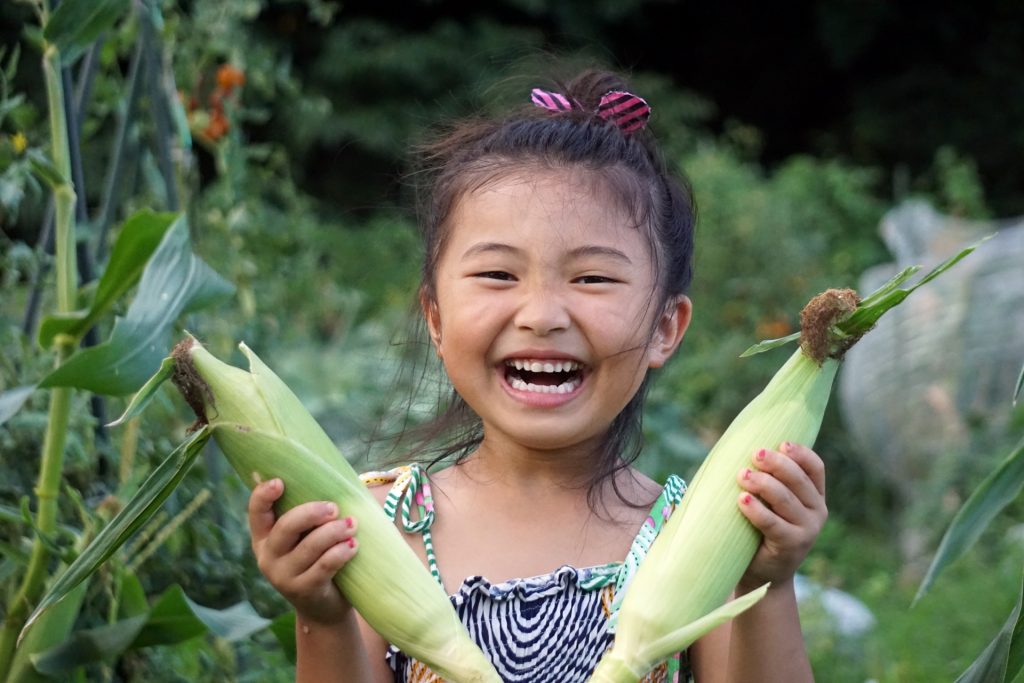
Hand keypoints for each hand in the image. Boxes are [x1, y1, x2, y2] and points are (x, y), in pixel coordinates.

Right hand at [248, 478, 358, 624]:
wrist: (324, 608)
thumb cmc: (317, 558)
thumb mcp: (306, 537)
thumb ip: (310, 515)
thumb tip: (337, 480)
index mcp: (265, 537)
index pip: (256, 513)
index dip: (263, 495)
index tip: (280, 482)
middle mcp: (268, 556)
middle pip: (286, 527)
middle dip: (311, 513)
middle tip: (334, 508)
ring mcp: (283, 576)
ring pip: (309, 547)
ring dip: (333, 532)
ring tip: (352, 525)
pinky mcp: (304, 590)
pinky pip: (324, 566)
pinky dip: (340, 553)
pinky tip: (353, 545)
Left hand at [735, 441, 826, 590]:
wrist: (762, 574)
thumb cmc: (760, 528)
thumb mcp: (771, 503)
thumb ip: (768, 480)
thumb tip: (740, 448)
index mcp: (814, 495)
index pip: (815, 468)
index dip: (801, 453)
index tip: (781, 443)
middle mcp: (816, 511)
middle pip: (798, 480)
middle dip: (776, 464)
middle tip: (755, 454)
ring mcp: (807, 529)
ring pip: (785, 499)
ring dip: (762, 483)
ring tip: (742, 475)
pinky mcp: (792, 545)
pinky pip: (773, 523)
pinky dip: (756, 510)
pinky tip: (741, 499)